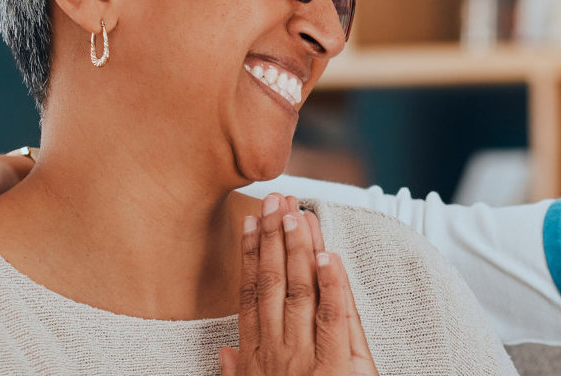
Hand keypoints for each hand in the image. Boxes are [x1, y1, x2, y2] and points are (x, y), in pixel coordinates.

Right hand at [220, 194, 376, 375]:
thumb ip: (239, 370)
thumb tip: (224, 352)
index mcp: (258, 354)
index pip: (251, 293)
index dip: (251, 254)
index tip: (252, 223)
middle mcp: (278, 349)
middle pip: (273, 282)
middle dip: (273, 237)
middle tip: (275, 201)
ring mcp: (305, 356)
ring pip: (301, 291)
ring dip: (298, 249)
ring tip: (297, 215)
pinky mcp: (335, 366)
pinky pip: (334, 317)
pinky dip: (332, 284)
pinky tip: (329, 255)